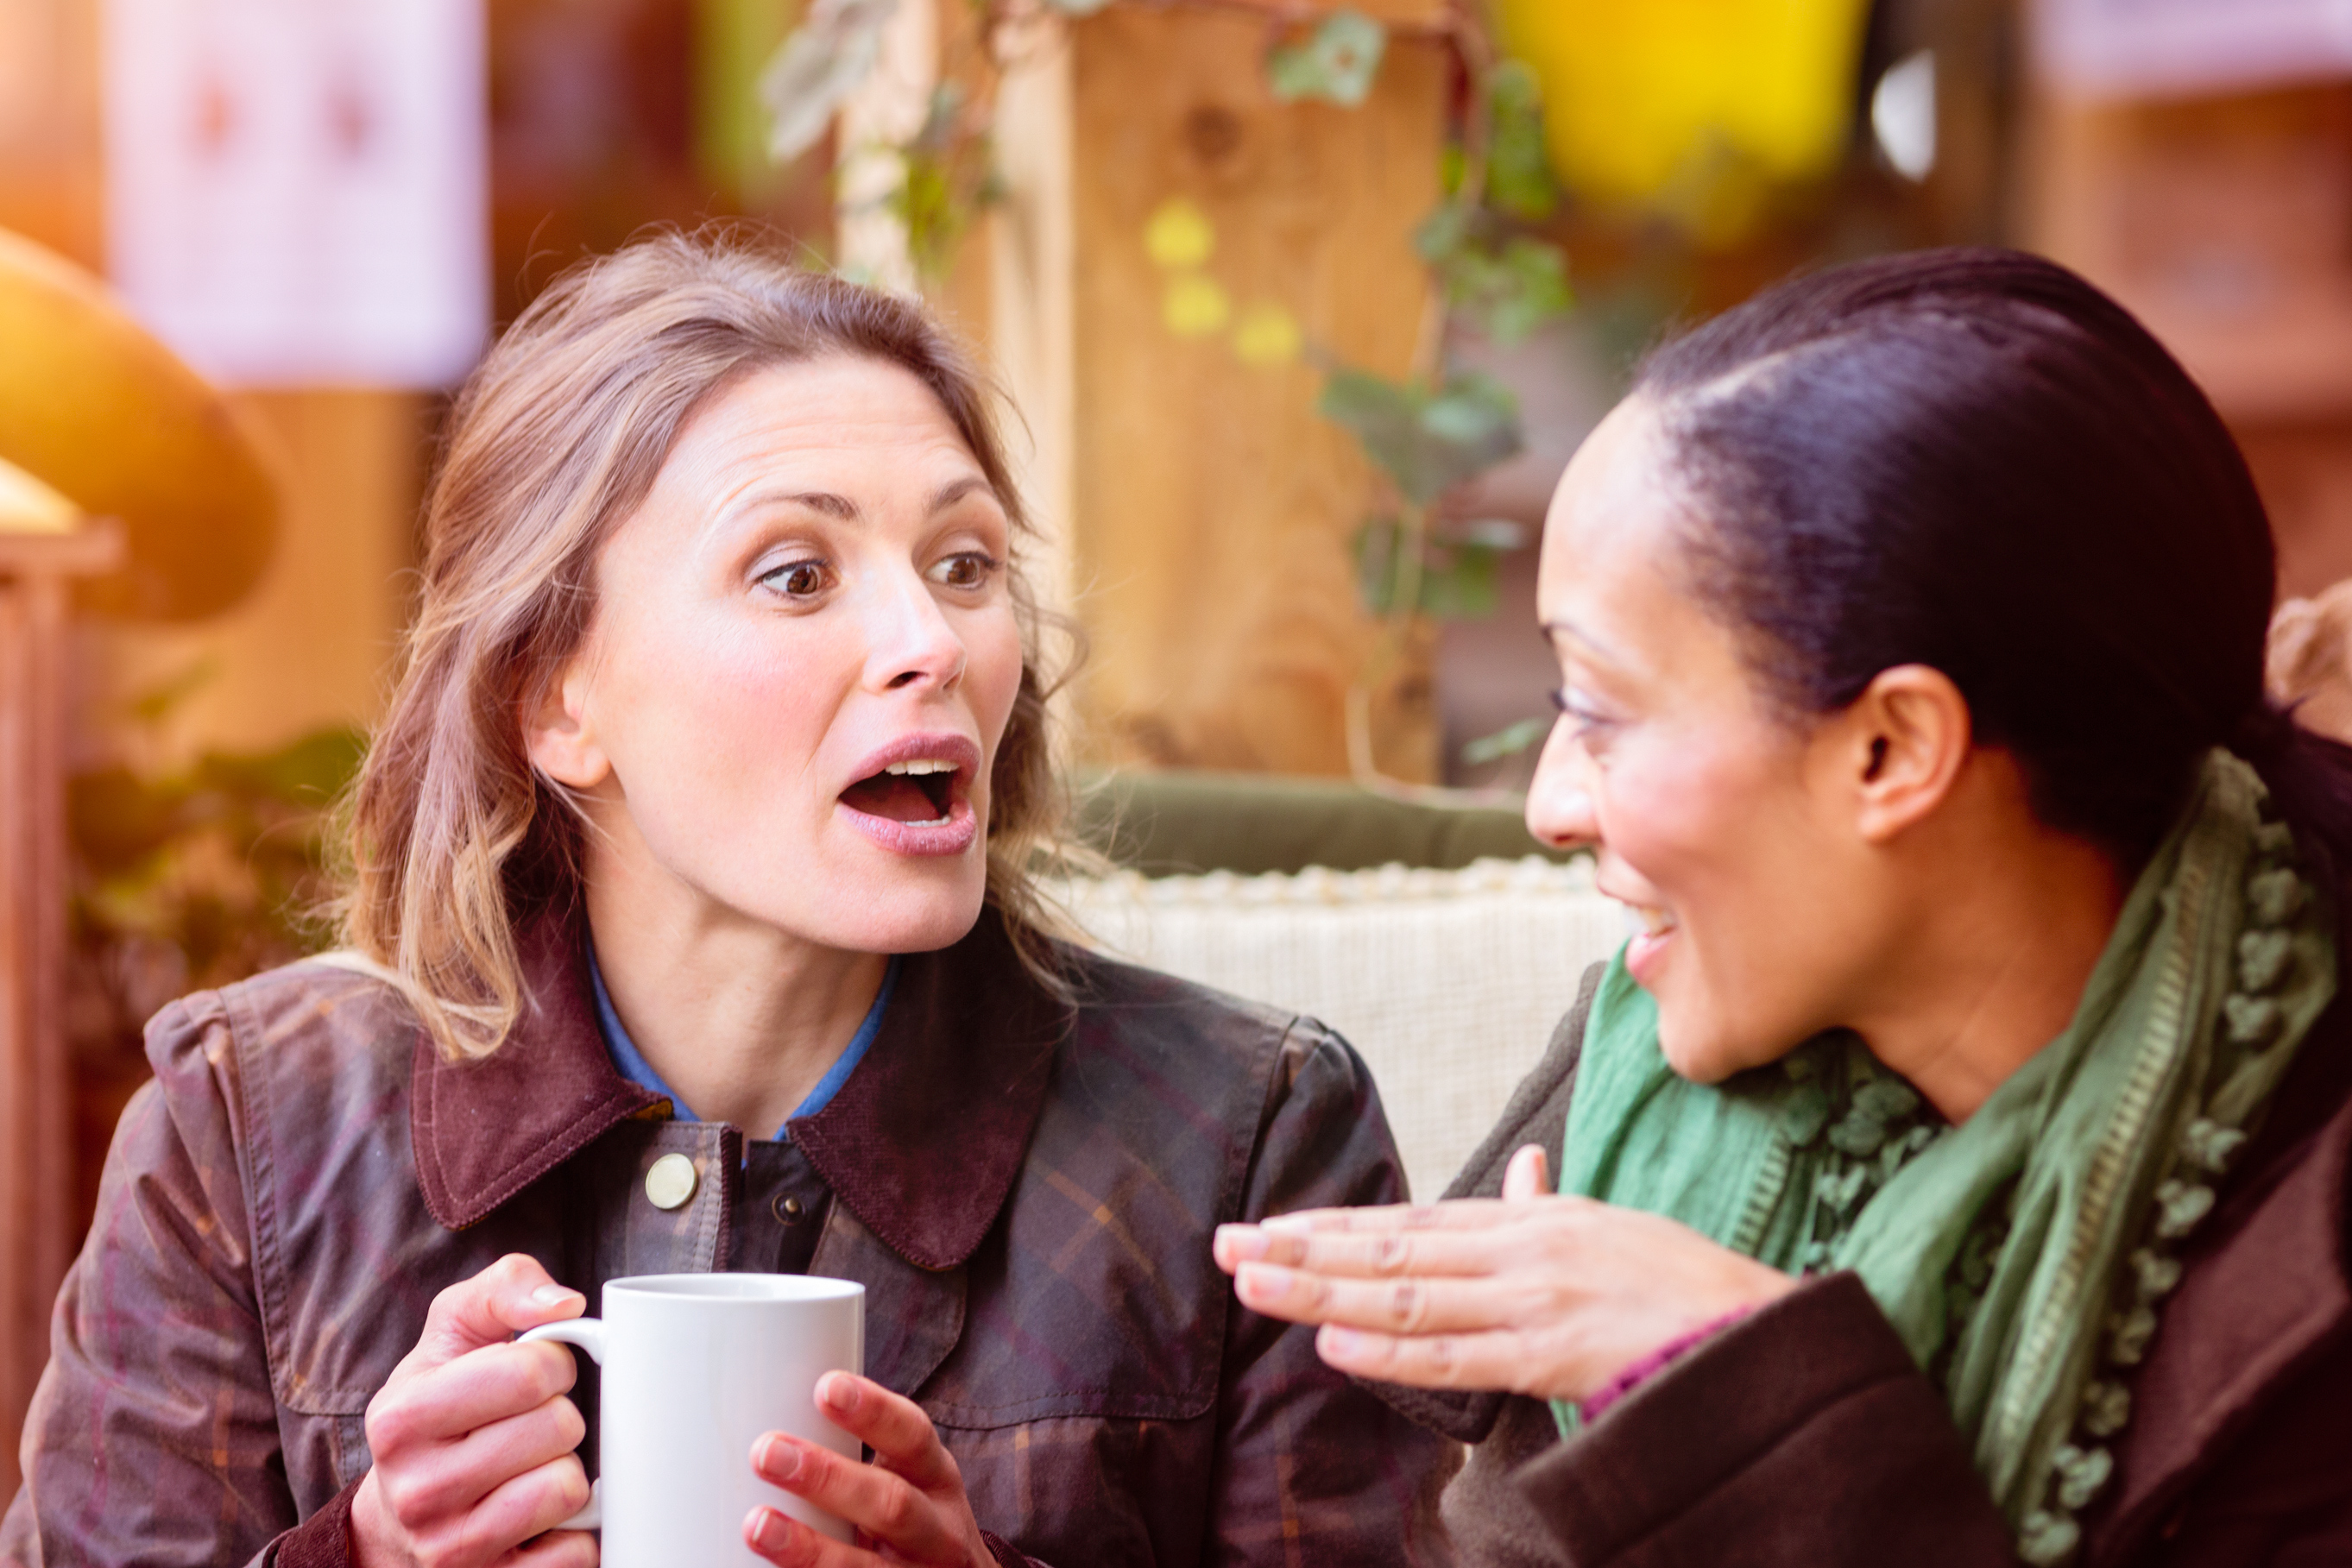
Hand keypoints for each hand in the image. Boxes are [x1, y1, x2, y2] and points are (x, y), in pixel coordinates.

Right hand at [351, 1254, 595, 1567]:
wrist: (400, 1510)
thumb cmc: (440, 1403)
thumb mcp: (454, 1330)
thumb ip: (505, 1288)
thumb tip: (566, 1304)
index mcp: (401, 1418)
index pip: (532, 1371)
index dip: (554, 1362)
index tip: (536, 1372)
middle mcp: (417, 1490)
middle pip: (559, 1429)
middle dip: (562, 1415)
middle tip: (533, 1422)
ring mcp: (451, 1548)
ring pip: (569, 1489)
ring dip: (568, 1469)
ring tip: (534, 1464)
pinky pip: (577, 1552)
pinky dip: (577, 1528)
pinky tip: (544, 1514)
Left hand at [743, 1373, 992, 1566]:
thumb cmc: (913, 1522)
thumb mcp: (910, 1481)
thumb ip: (857, 1457)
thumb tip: (768, 1404)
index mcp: (936, 1480)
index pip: (913, 1437)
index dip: (874, 1412)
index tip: (826, 1387)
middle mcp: (936, 1532)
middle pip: (891, 1505)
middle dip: (828, 1478)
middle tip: (766, 1452)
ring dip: (808, 1548)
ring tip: (756, 1525)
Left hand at [1212, 1145, 1796, 1403]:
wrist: (1754, 1332)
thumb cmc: (1679, 1286)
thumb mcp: (1606, 1225)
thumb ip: (1544, 1203)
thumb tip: (1517, 1165)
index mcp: (1529, 1219)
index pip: (1410, 1221)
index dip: (1334, 1225)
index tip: (1268, 1226)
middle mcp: (1519, 1251)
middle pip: (1392, 1249)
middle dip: (1303, 1248)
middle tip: (1226, 1245)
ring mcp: (1531, 1302)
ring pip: (1407, 1295)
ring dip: (1323, 1289)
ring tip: (1254, 1284)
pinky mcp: (1551, 1356)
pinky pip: (1457, 1356)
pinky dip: (1392, 1349)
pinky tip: (1334, 1341)